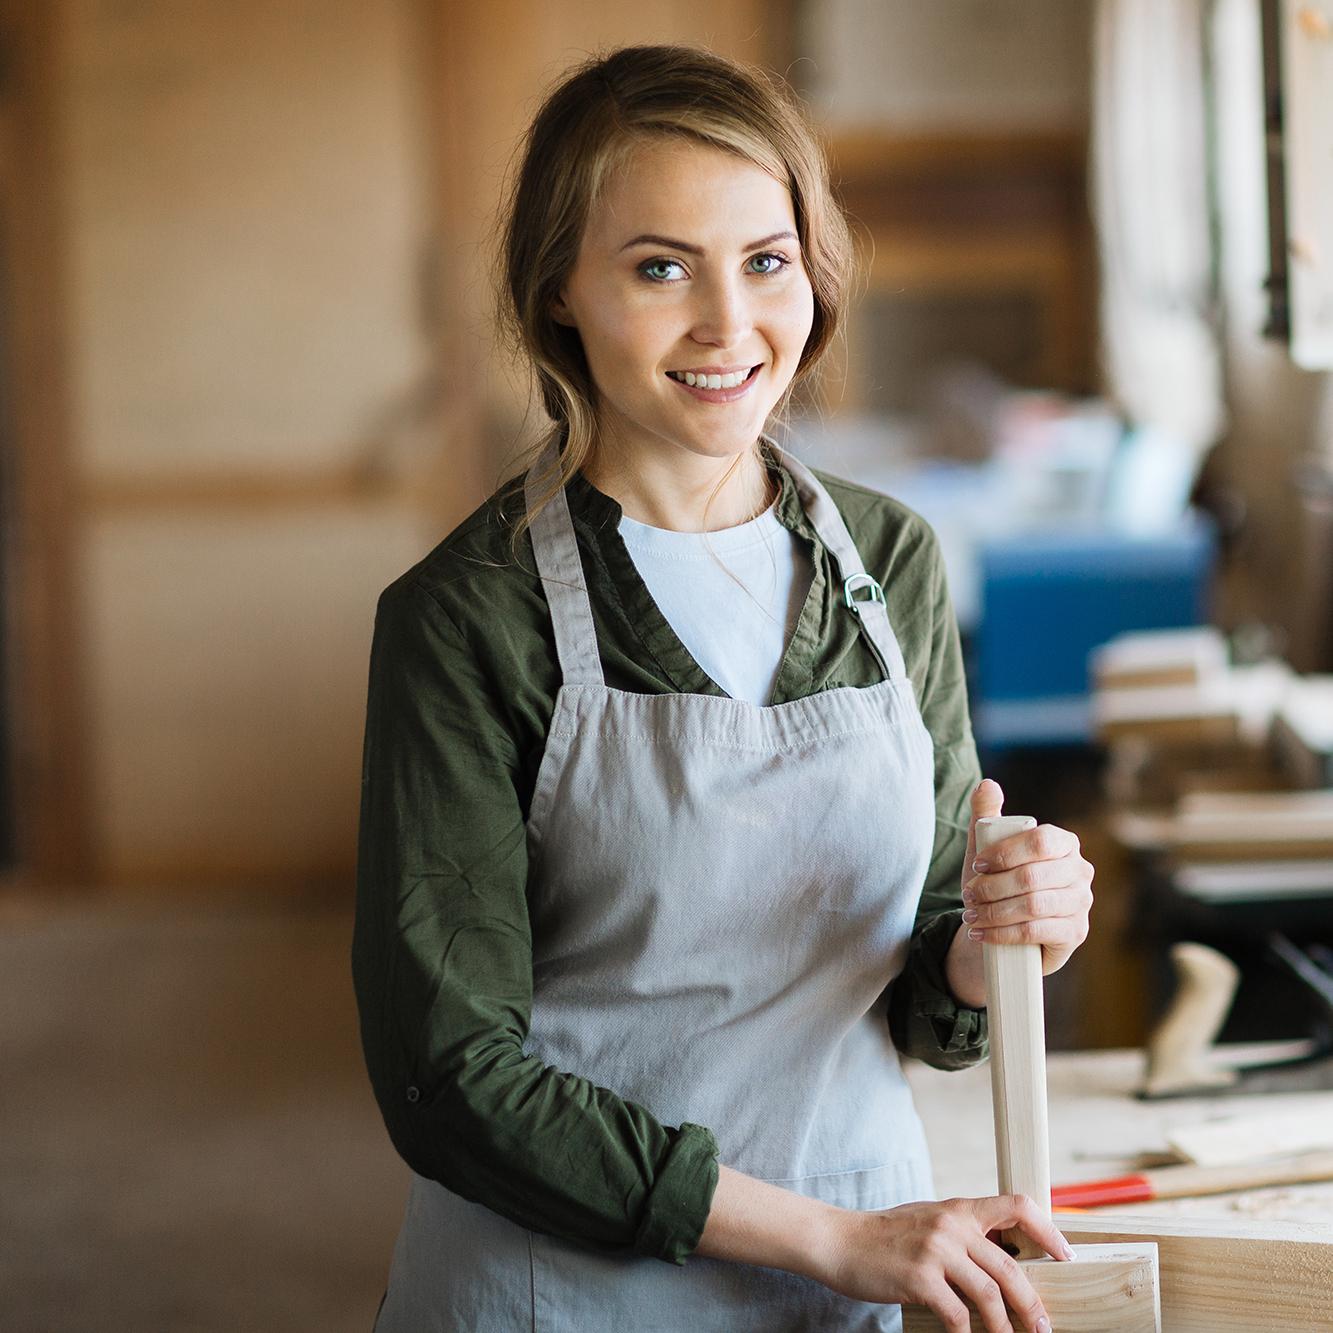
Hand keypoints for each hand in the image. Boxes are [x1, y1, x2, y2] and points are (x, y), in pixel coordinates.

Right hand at [819, 1193, 1072, 1331]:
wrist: (839, 1239)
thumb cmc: (885, 1236)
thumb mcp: (928, 1222)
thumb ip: (961, 1234)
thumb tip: (1002, 1259)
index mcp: (958, 1208)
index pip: (1017, 1205)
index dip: (1048, 1230)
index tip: (1065, 1257)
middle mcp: (951, 1224)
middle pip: (1010, 1266)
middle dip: (1032, 1303)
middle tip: (1044, 1328)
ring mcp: (935, 1250)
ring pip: (990, 1294)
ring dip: (1006, 1327)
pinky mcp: (919, 1278)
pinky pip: (958, 1315)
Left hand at [945, 780, 1093, 1005]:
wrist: (1006, 927)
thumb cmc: (999, 880)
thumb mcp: (987, 848)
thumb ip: (986, 814)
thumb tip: (987, 784)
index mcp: (1064, 843)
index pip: (1040, 841)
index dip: (1005, 853)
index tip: (977, 866)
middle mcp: (1080, 871)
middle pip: (1032, 877)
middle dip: (992, 888)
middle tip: (968, 895)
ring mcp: (1081, 903)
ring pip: (1033, 906)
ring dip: (994, 912)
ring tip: (970, 916)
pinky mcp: (1076, 933)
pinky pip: (1036, 931)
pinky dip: (1003, 933)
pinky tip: (982, 933)